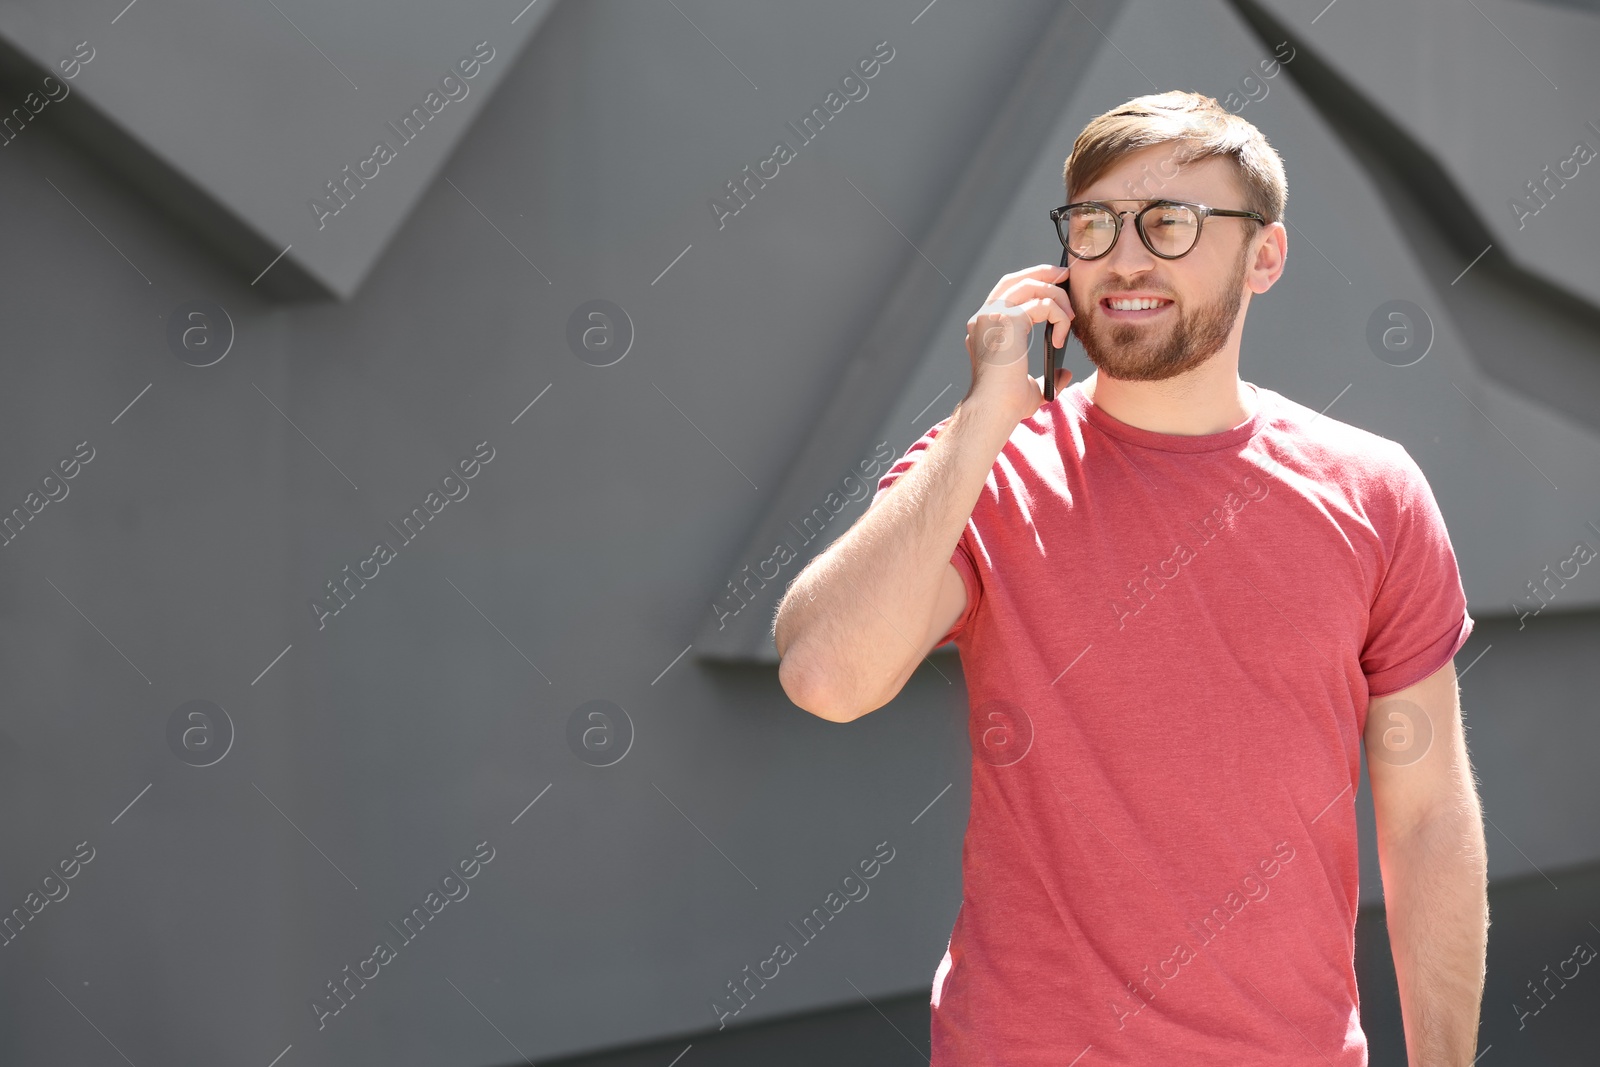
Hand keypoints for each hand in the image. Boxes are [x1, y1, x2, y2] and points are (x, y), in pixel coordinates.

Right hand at [964, 263, 1073, 422]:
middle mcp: (984, 318)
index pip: (1006, 293)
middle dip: (1043, 273)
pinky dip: (1059, 317)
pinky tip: (1060, 339)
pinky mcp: (1007, 319)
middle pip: (1015, 279)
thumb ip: (1046, 377)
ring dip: (1057, 297)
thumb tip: (1065, 374)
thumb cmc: (1006, 405)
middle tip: (1066, 276)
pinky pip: (1043, 304)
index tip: (1054, 286)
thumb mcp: (1030, 388)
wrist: (994, 410)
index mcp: (984, 329)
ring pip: (1032, 286)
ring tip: (1071, 317)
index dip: (1031, 284)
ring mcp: (993, 316)